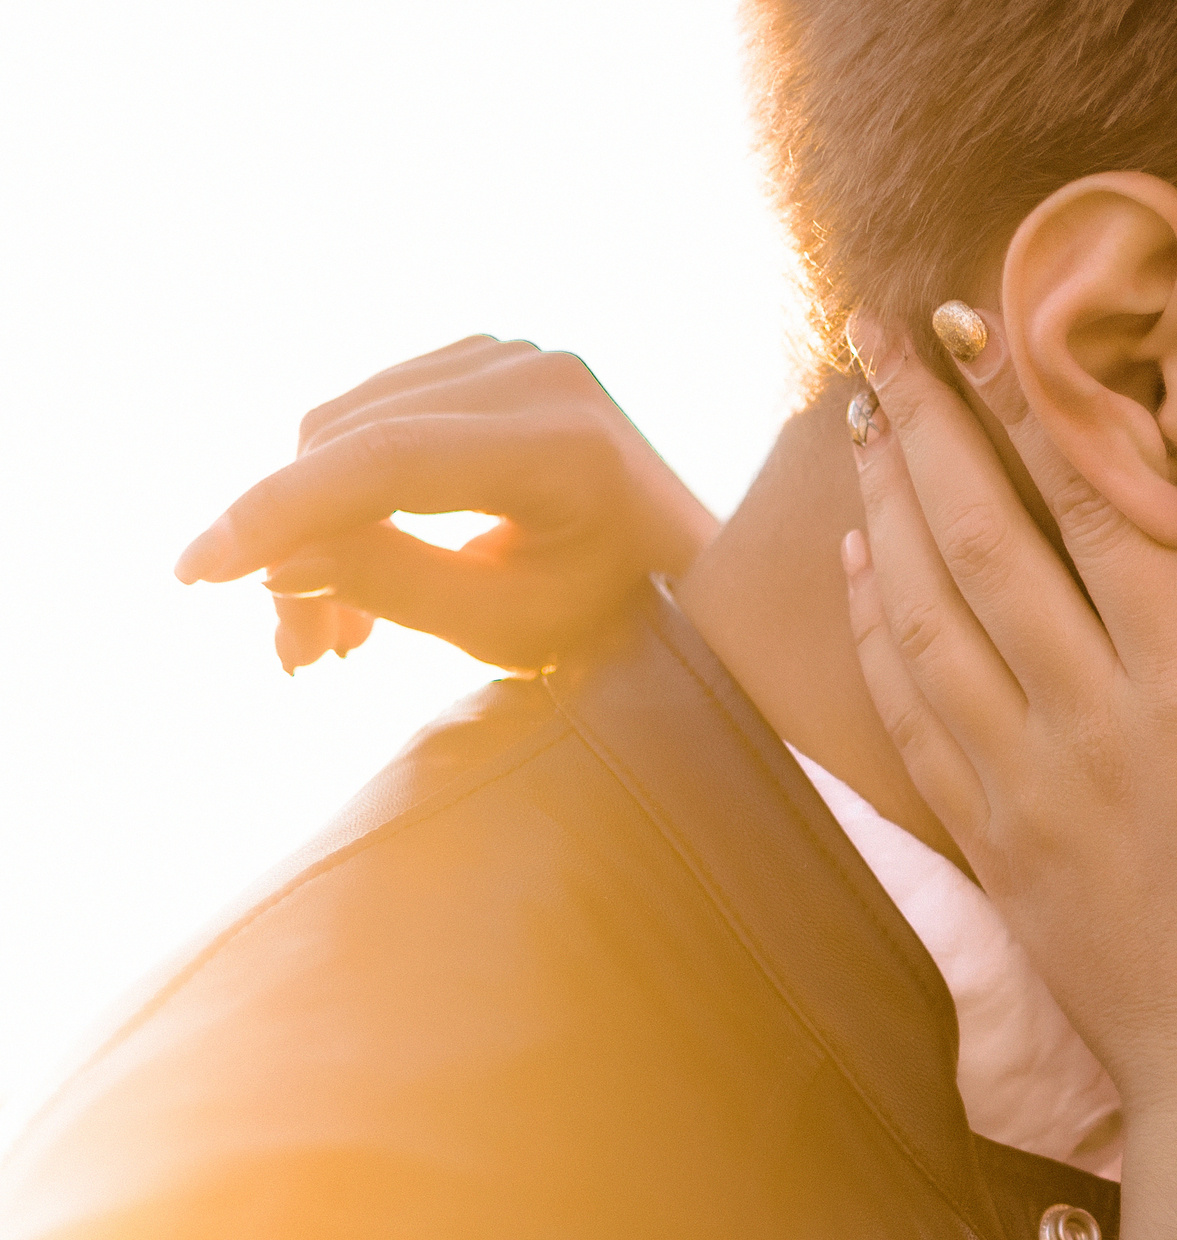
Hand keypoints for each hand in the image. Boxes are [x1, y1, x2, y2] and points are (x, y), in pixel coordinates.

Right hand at [174, 337, 716, 673]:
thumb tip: (272, 562)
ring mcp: (514, 355)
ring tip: (327, 640)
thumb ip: (395, 587)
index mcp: (565, 443)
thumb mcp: (508, 627)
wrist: (687, 571)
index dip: (280, 513)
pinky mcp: (486, 360)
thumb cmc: (616, 618)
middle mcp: (541, 373)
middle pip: (352, 440)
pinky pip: (373, 417)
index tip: (199, 572)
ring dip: (314, 529)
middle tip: (297, 658)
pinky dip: (345, 493)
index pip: (385, 460)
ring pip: (345, 428)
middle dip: (297, 547)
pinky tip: (346, 574)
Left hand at [845, 315, 1176, 1239]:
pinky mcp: (992, 843)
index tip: (987, 324)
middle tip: (878, 329)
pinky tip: (861, 567)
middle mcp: (1090, 728)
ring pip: (925, 619)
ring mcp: (1026, 788)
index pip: (1097, 517)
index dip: (1036, 410)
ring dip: (885, 509)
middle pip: (985, 544)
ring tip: (858, 417)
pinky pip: (910, 714)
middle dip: (928, 426)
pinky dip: (874, 628)